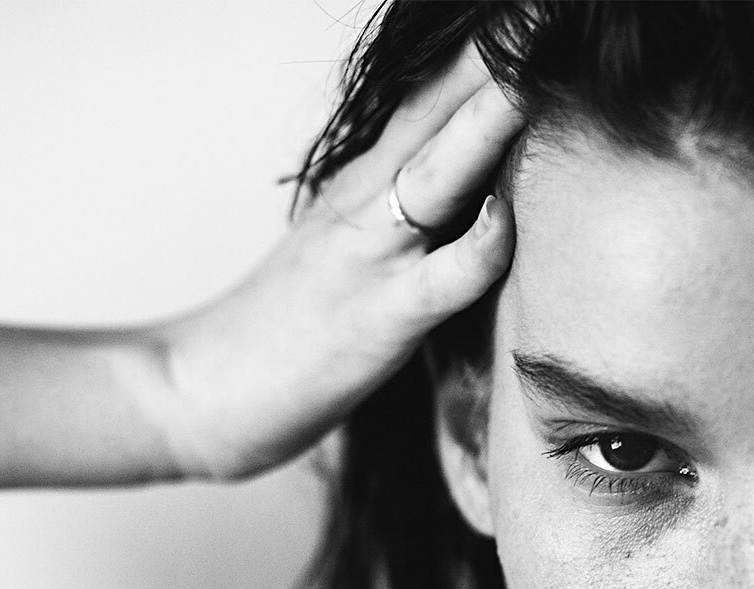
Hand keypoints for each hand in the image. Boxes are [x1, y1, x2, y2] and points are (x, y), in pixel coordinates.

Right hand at [153, 46, 523, 479]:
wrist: (205, 387)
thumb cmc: (296, 322)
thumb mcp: (355, 241)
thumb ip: (414, 207)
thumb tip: (485, 187)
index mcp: (369, 174)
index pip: (436, 90)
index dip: (486, 49)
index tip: (533, 15)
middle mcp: (370, 195)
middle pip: (441, 103)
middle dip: (497, 53)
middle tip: (548, 8)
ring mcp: (374, 251)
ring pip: (443, 169)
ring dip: (492, 117)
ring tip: (540, 69)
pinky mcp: (382, 315)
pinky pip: (446, 274)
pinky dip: (484, 243)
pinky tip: (512, 213)